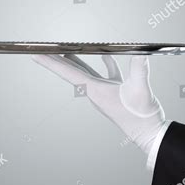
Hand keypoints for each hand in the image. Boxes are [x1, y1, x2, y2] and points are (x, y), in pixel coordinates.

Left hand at [32, 54, 165, 158]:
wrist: (149, 135)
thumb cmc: (141, 118)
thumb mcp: (140, 91)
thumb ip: (139, 69)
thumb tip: (141, 52)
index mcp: (95, 91)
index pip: (68, 72)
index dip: (51, 62)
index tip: (35, 55)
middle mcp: (95, 91)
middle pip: (71, 71)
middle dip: (56, 59)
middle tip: (42, 49)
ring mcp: (105, 92)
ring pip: (86, 71)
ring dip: (76, 59)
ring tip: (65, 49)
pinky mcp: (117, 92)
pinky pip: (107, 73)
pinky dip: (105, 63)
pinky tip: (105, 55)